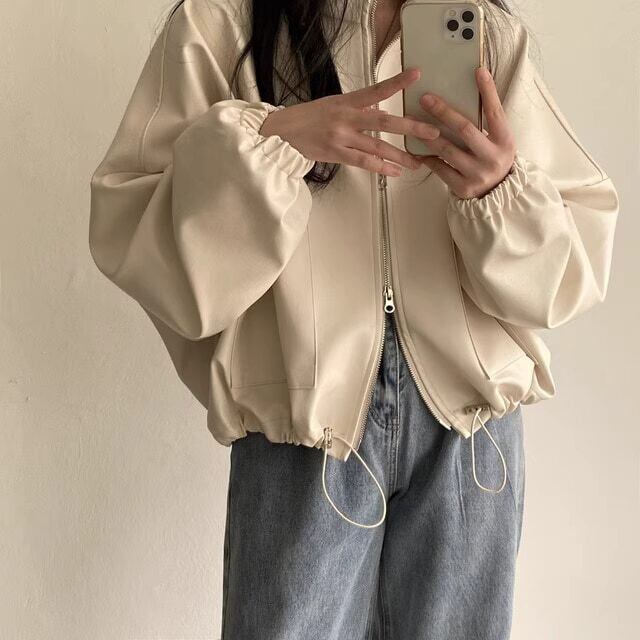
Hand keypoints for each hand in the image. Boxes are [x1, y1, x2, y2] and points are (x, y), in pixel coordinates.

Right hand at [259, 68, 439, 177]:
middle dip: (411, 127)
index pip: (377, 89)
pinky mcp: (336, 153)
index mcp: (348, 101)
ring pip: (377, 146)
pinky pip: (363, 162)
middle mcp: (347, 117)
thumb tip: (380, 110)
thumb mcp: (334, 104)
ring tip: (418, 162)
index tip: (417, 74)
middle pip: (384, 121)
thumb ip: (358, 108)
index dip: (397, 82)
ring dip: (400, 155)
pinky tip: (395, 171)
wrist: (283, 132)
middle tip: (432, 132)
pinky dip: (381, 167)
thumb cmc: (310, 118)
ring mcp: (342, 137)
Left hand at [414, 66, 516, 198]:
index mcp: (505, 142)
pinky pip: (439, 168)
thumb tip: (468, 91)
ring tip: (411, 120)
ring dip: (427, 134)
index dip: (488, 91)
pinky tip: (414, 146)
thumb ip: (485, 123)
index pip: (495, 112)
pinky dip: (426, 156)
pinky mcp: (462, 187)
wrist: (497, 194)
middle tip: (426, 98)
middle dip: (444, 112)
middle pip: (465, 129)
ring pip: (447, 150)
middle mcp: (493, 158)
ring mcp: (477, 174)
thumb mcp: (497, 141)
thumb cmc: (492, 159)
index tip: (478, 71)